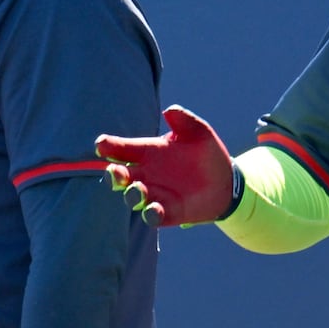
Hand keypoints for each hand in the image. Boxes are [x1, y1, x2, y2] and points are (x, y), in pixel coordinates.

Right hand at [96, 105, 235, 227]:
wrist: (226, 180)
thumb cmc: (206, 152)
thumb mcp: (198, 132)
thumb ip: (184, 120)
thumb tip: (170, 110)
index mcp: (147, 152)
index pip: (122, 149)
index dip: (109, 146)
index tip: (102, 144)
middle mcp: (145, 174)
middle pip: (120, 176)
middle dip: (114, 174)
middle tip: (116, 171)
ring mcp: (154, 195)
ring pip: (133, 197)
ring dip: (132, 194)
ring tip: (138, 189)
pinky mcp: (167, 212)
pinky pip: (153, 216)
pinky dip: (151, 214)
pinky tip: (155, 210)